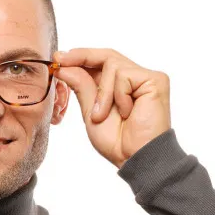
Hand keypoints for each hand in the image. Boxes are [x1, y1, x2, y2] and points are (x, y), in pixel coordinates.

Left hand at [52, 48, 171, 167]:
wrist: (134, 158)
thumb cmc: (117, 142)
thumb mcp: (91, 112)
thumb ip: (81, 87)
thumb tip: (64, 67)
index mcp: (121, 85)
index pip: (101, 61)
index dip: (80, 56)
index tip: (58, 58)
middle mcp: (136, 78)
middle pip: (107, 56)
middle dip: (83, 58)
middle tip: (62, 63)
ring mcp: (147, 78)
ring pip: (112, 65)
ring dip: (102, 93)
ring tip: (102, 115)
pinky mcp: (156, 80)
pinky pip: (124, 75)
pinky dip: (118, 96)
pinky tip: (126, 113)